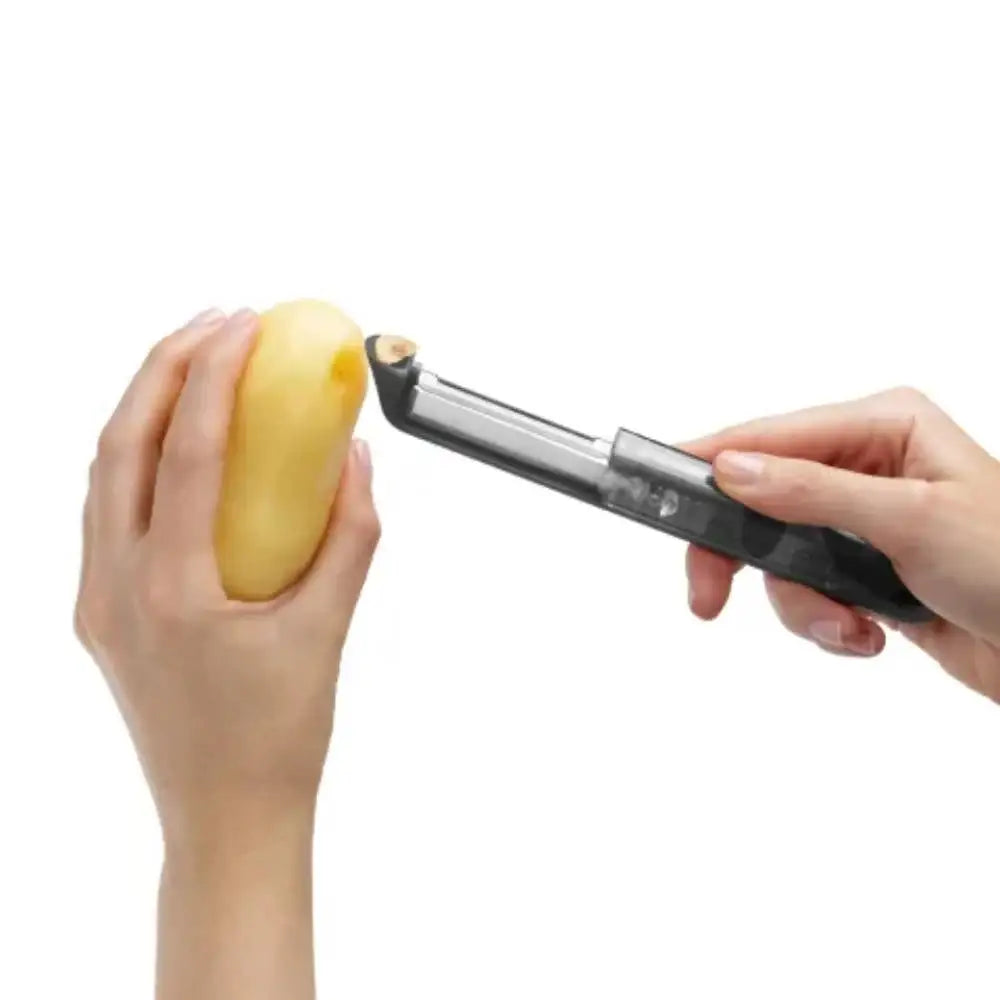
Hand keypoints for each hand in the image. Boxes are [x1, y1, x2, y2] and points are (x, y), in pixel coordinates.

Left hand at [74, 307, 379, 998]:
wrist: (224, 816)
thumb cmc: (276, 740)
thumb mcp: (328, 629)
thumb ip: (351, 536)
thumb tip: (354, 458)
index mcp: (171, 592)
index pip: (188, 452)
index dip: (217, 376)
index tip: (248, 326)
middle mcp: (116, 588)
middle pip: (122, 443)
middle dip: (167, 367)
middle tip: (221, 324)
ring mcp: (98, 600)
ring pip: (104, 472)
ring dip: (149, 406)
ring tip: (202, 366)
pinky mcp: (104, 610)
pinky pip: (109, 509)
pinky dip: (141, 456)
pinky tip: (184, 442)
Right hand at [682, 387, 999, 702]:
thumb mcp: (910, 519)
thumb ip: (811, 491)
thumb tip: (732, 470)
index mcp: (882, 427)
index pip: (771, 436)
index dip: (711, 463)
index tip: (660, 487)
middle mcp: (865, 467)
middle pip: (760, 501)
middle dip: (742, 556)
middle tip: (706, 595)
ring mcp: (861, 523)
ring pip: (779, 559)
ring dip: (803, 604)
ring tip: (847, 628)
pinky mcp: (864, 572)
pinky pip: (807, 594)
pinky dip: (826, 624)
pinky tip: (868, 636)